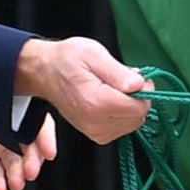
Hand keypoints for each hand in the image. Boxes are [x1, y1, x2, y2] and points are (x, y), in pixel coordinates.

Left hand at [0, 105, 53, 189]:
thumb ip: (3, 98)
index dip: (46, 138)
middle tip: (30, 172)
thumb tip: (24, 100)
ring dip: (16, 174)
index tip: (49, 153)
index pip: (39, 123)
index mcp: (20, 106)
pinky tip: (0, 189)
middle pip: (29, 147)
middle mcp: (13, 127)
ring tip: (16, 184)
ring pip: (13, 162)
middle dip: (32, 161)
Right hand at [15, 36, 153, 143]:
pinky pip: (122, 127)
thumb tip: (139, 85)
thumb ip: (118, 72)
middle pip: (138, 117)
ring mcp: (94, 132)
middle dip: (138, 97)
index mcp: (96, 103)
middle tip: (126, 78)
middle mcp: (95, 123)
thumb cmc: (68, 60)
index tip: (137, 76)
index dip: (144, 90)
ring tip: (116, 87)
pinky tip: (113, 98)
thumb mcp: (94, 55)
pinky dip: (123, 113)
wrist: (45, 73)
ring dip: (131, 105)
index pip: (138, 108)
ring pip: (132, 123)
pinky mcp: (95, 134)